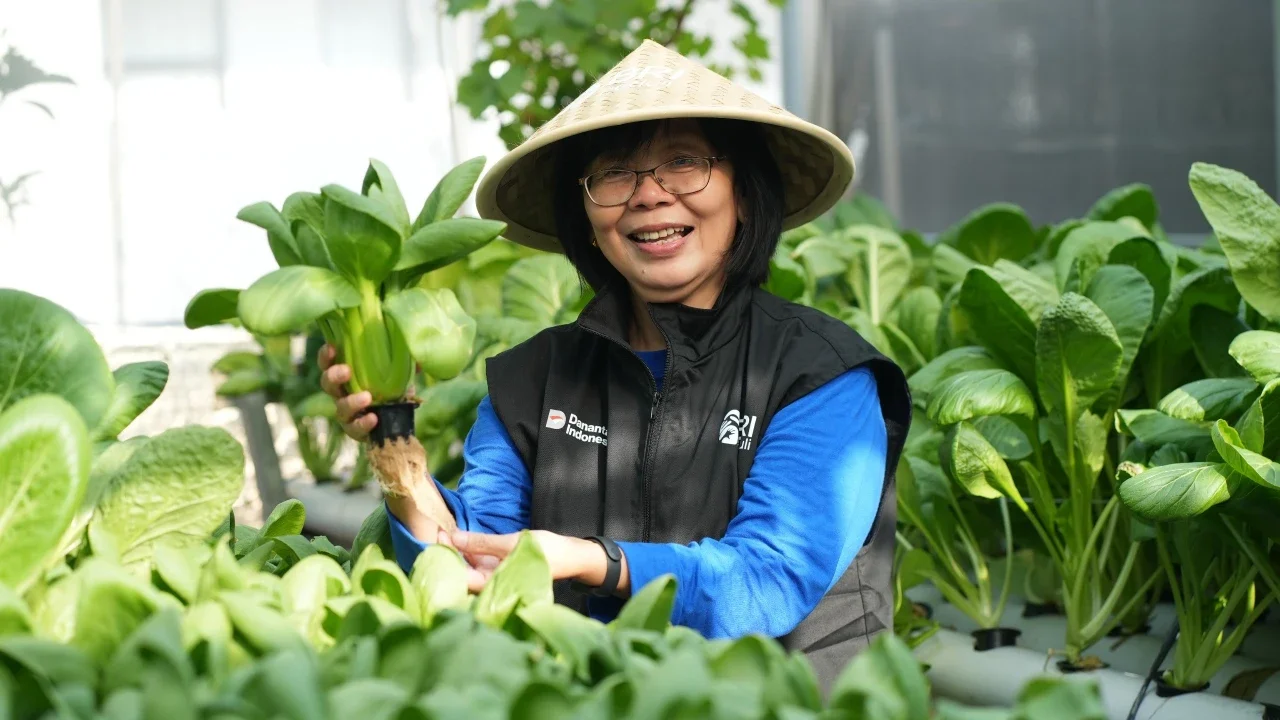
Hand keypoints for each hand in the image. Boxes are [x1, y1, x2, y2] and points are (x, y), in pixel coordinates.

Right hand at [318, 344, 416, 440]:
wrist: (400, 420)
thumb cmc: (394, 388)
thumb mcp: (400, 372)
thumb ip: (406, 361)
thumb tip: (418, 361)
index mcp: (347, 375)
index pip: (328, 363)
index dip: (326, 356)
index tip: (332, 348)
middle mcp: (342, 393)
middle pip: (327, 383)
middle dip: (334, 376)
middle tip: (346, 371)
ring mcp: (347, 413)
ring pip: (340, 408)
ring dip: (351, 402)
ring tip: (367, 397)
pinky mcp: (355, 430)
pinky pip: (354, 428)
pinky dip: (363, 423)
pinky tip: (374, 418)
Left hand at [445, 529, 625, 593]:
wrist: (572, 556)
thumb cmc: (547, 553)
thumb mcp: (513, 543)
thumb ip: (483, 542)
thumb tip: (454, 536)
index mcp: (495, 584)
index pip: (461, 576)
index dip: (446, 556)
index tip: (438, 537)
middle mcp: (492, 583)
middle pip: (462, 571)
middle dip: (448, 551)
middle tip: (438, 529)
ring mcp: (495, 575)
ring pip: (469, 565)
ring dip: (458, 548)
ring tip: (446, 530)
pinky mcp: (499, 567)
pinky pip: (479, 560)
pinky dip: (469, 549)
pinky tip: (461, 536)